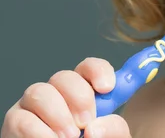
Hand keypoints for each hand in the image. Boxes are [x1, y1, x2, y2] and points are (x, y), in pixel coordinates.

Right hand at [1, 57, 130, 137]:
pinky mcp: (16, 123)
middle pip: (64, 76)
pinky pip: (21, 119)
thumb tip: (96, 128)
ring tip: (70, 137)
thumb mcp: (111, 137)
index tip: (107, 88)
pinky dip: (39, 132)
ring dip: (58, 115)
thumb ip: (114, 129)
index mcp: (84, 92)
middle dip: (79, 97)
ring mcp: (35, 107)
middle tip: (87, 121)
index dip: (98, 71)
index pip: (89, 68)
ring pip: (39, 91)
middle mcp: (58, 94)